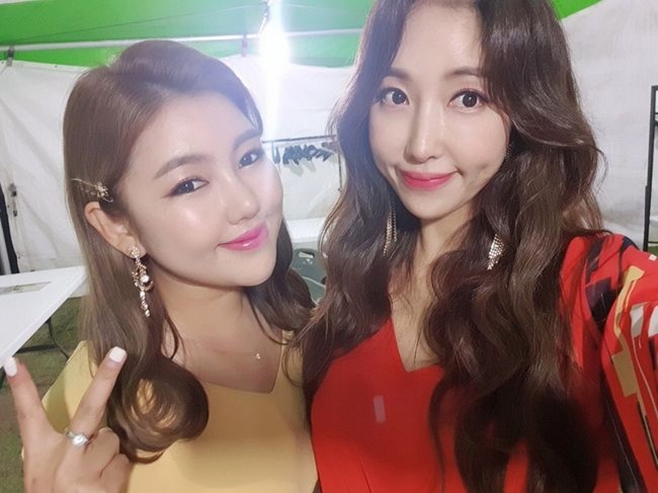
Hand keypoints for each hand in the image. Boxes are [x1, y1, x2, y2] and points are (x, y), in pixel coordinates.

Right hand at [3, 347, 130, 492]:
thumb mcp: (43, 473)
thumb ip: (61, 448)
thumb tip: (88, 428)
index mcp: (40, 454)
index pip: (27, 415)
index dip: (22, 388)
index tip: (13, 362)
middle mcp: (61, 460)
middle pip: (90, 409)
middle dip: (106, 377)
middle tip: (119, 353)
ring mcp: (83, 473)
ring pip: (112, 440)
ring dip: (108, 453)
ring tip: (93, 475)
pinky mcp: (104, 486)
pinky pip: (122, 461)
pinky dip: (116, 471)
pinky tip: (102, 486)